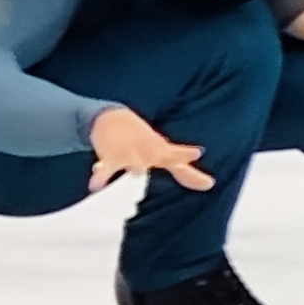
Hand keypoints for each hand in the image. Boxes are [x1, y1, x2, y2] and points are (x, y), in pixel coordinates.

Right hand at [88, 107, 211, 192]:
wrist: (114, 119)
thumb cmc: (143, 140)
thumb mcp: (164, 152)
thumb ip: (184, 167)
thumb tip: (208, 177)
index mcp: (161, 151)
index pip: (178, 158)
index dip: (190, 166)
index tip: (205, 174)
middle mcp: (147, 151)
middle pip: (159, 155)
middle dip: (168, 157)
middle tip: (184, 160)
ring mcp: (129, 152)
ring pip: (133, 161)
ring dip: (135, 165)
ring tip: (137, 172)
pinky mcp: (109, 156)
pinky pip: (105, 168)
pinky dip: (100, 176)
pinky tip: (95, 185)